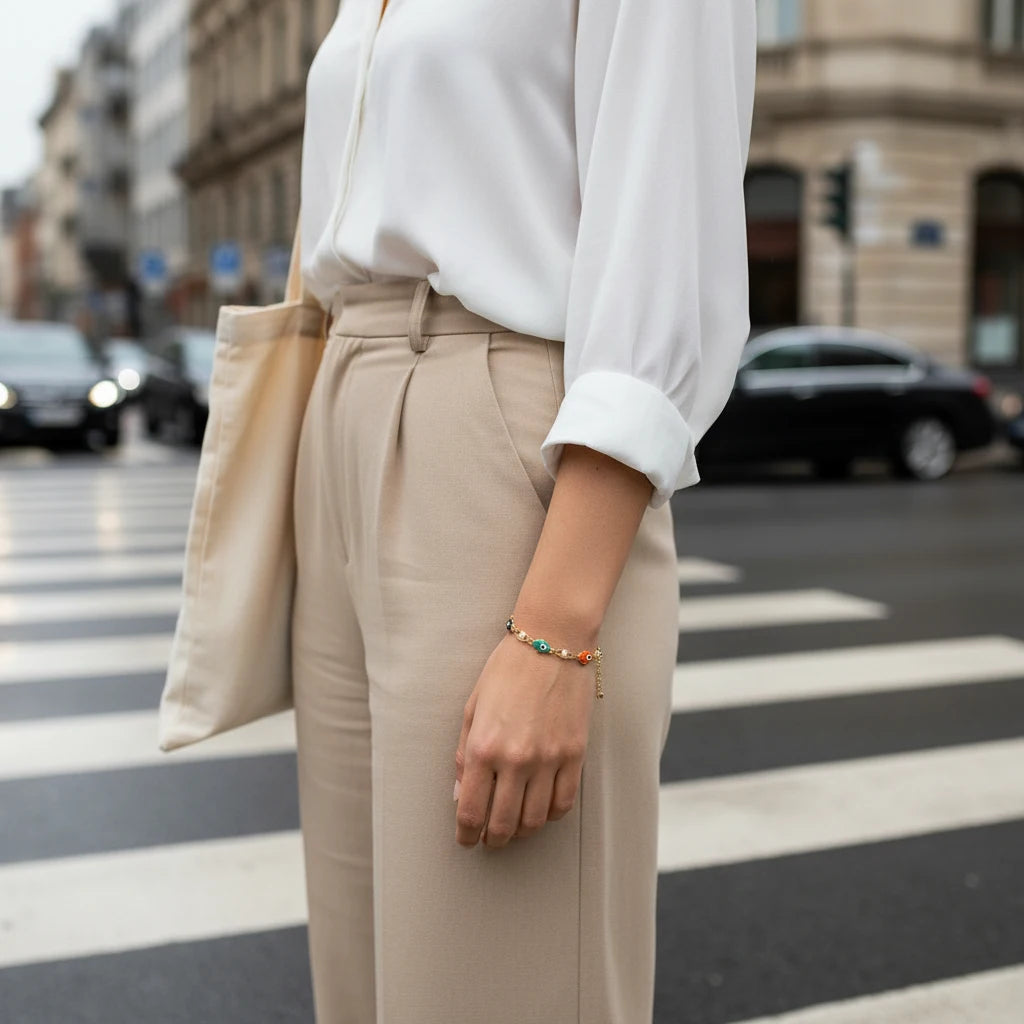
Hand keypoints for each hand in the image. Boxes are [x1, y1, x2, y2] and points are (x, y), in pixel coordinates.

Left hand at [453, 630, 595, 848]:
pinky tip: (541, 809)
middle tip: (489, 841)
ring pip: (534, 821)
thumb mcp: (473, 707)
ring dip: (521, 831)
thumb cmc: (507, 669)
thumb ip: (464, 753)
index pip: (471, 811)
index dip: (466, 835)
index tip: (466, 840)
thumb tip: (461, 792)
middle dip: (492, 840)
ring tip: (514, 826)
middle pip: (502, 825)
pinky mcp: (574, 755)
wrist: (551, 642)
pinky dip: (550, 815)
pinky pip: (563, 803)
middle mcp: (515, 760)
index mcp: (483, 747)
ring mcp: (548, 759)